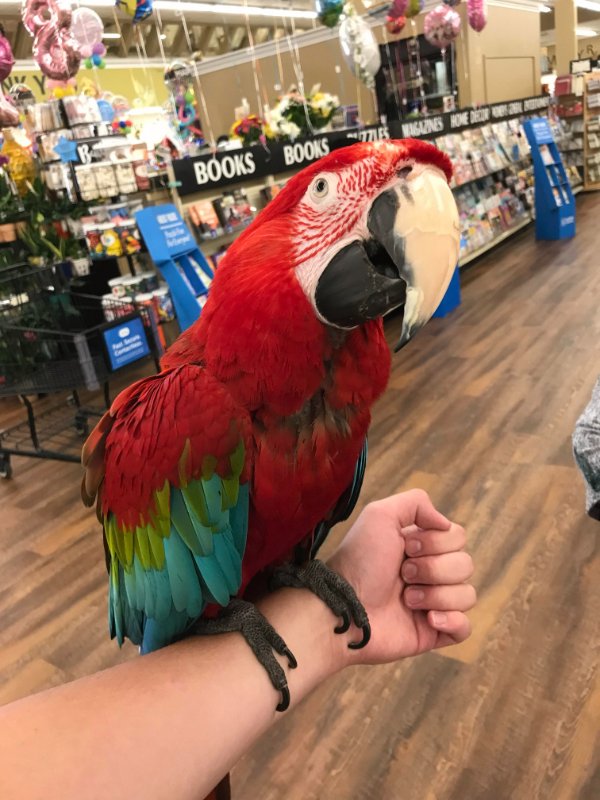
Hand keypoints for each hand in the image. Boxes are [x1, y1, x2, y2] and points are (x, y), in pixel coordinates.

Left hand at [327, 489, 474, 666]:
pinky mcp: (433, 632)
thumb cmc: (359, 560)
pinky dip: (452, 621)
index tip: (408, 547)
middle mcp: (430, 572)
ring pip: (467, 594)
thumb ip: (416, 503)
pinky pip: (465, 627)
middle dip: (433, 569)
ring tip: (406, 599)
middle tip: (403, 574)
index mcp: (421, 546)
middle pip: (465, 564)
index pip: (458, 537)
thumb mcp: (380, 514)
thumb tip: (446, 523)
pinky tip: (428, 619)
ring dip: (436, 595)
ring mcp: (433, 603)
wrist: (344, 606)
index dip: (436, 542)